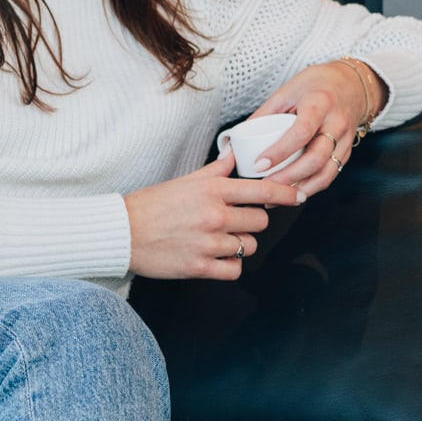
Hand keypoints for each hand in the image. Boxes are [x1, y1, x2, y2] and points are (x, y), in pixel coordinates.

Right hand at [124, 153, 295, 279]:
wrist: (123, 232)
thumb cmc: (153, 204)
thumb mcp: (186, 180)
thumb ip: (216, 170)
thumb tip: (234, 151)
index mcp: (213, 190)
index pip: (263, 190)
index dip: (286, 193)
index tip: (298, 196)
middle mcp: (215, 215)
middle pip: (261, 221)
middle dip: (253, 221)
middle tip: (236, 221)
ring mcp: (209, 242)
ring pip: (249, 245)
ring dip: (240, 243)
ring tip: (219, 239)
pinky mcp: (200, 267)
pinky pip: (235, 268)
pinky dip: (230, 264)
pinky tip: (217, 257)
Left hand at [240, 60, 387, 202]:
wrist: (352, 84)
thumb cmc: (316, 85)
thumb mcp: (288, 90)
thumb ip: (264, 114)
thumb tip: (236, 141)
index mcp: (319, 103)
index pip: (301, 132)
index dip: (280, 151)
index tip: (259, 164)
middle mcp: (336, 122)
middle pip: (316, 157)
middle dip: (290, 177)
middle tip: (266, 186)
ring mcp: (345, 139)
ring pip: (327, 172)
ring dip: (303, 188)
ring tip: (279, 197)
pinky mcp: (347, 151)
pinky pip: (332, 174)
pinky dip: (313, 186)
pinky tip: (297, 192)